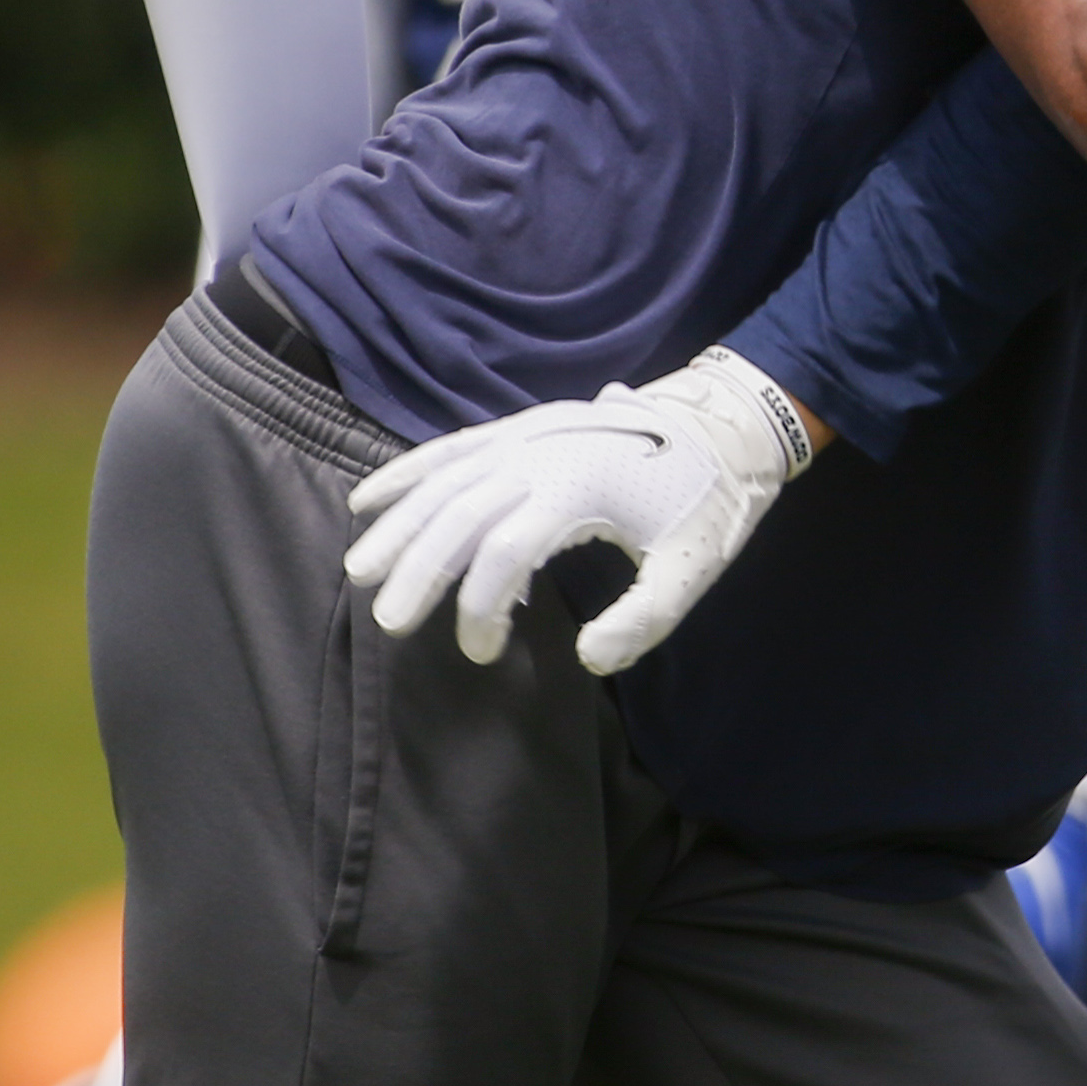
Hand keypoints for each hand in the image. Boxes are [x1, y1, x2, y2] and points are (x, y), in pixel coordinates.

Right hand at [341, 350, 814, 672]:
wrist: (726, 425)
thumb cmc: (709, 502)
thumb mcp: (692, 568)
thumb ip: (643, 619)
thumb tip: (590, 660)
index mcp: (580, 488)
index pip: (505, 553)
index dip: (482, 607)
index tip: (482, 652)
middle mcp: (541, 455)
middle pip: (458, 515)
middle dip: (418, 571)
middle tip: (388, 621)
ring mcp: (527, 436)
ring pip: (444, 480)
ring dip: (398, 524)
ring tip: (360, 570)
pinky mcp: (522, 428)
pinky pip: (451, 447)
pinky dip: (407, 471)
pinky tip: (370, 499)